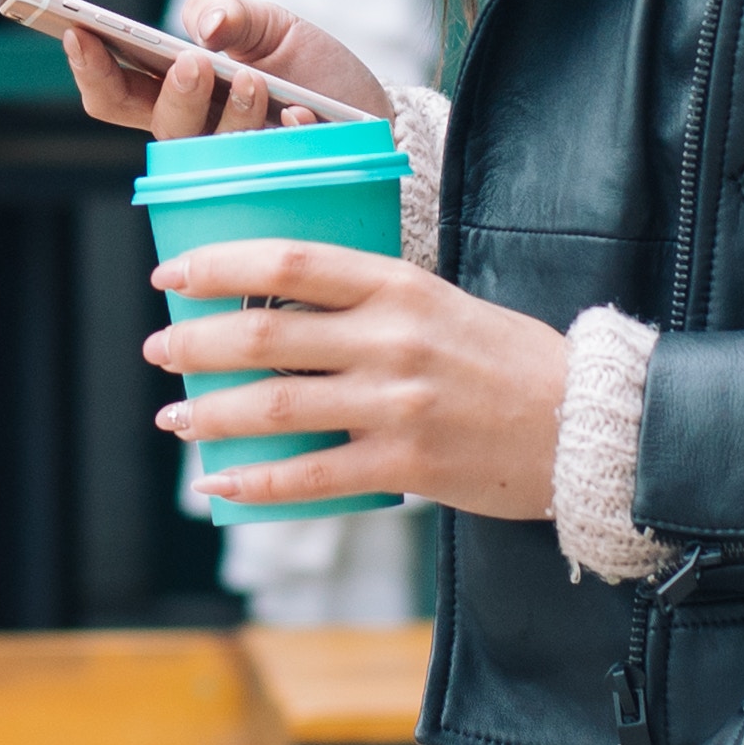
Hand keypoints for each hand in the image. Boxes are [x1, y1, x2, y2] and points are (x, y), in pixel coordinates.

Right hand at [57, 0, 391, 140]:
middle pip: (158, 127)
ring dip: (232, 112)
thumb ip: (231, 11)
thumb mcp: (271, 25)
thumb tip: (206, 25)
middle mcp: (196, 136)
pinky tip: (304, 115)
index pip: (114, 91)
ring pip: (211, 152)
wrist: (369, 109)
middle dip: (173, 95)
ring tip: (255, 79)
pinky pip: (272, 167)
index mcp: (176, 94)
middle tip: (193, 64)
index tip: (77, 32)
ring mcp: (234, 166)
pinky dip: (289, 132)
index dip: (89, 66)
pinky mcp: (276, 184)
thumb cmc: (308, 68)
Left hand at [146, 239, 567, 519]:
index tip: (173, 274)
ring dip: (210, 411)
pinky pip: (310, 475)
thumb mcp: (438, 303)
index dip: (219, 265)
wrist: (584, 424)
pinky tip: (219, 481)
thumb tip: (277, 311)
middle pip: (265, 335)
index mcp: (399, 287)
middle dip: (195, 342)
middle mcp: (393, 339)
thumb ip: (368, 303)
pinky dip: (255, 481)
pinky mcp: (406, 464)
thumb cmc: (504, 359)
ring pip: (275, 406)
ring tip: (175, 415)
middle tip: (159, 348)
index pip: (290, 263)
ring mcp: (398, 404)